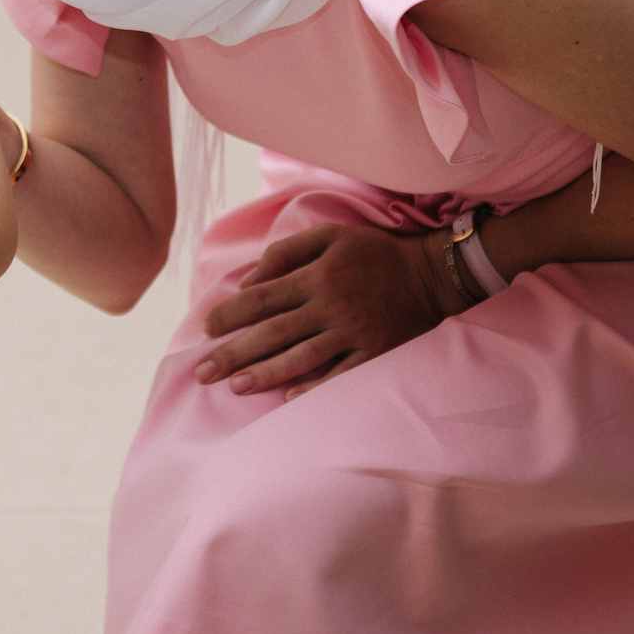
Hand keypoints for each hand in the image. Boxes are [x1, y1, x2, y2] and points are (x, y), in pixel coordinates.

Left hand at [194, 221, 464, 398]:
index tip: (206, 330)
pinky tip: (288, 399)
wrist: (431, 274)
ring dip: (265, 373)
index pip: (262, 297)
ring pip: (301, 357)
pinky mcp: (375, 353)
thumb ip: (287, 252)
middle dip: (234, 353)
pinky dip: (315, 387)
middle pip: (273, 333)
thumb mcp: (330, 235)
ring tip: (234, 387)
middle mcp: (330, 305)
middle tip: (203, 373)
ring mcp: (353, 332)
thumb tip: (249, 280)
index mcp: (316, 275)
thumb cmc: (373, 252)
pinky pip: (341, 375)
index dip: (230, 314)